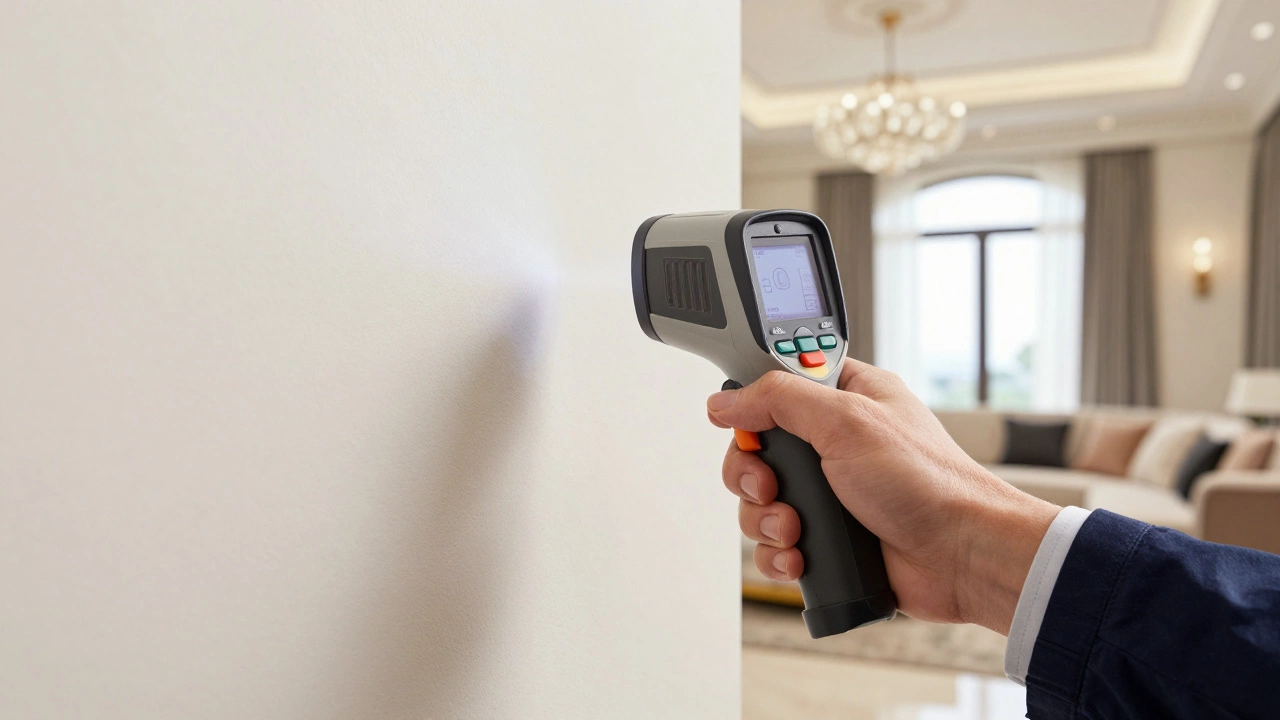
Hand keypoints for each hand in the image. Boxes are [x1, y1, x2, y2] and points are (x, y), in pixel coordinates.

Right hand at [707, 360, 1059, 634]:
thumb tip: (726, 401)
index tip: (753, 427)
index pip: (776, 387)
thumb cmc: (927, 482)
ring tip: (796, 530)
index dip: (754, 406)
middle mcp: (834, 444)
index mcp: (845, 398)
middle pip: (757, 451)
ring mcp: (830, 494)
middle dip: (753, 476)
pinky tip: (800, 557)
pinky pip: (775, 545)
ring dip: (766, 520)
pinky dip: (778, 554)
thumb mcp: (847, 420)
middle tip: (773, 486)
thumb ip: (779, 400)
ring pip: (759, 502)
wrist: (962, 556)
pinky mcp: (828, 538)